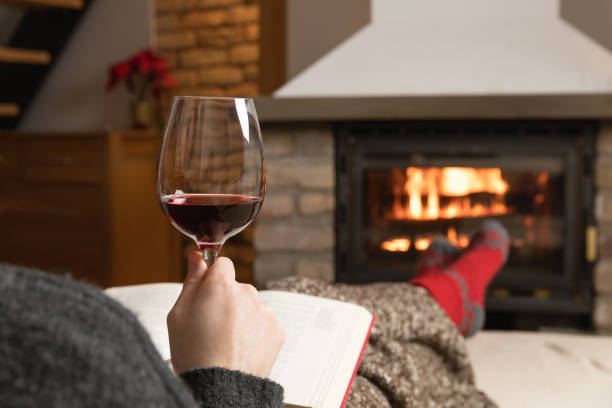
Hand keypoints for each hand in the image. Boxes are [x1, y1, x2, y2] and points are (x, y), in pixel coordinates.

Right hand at [167, 251, 285, 376]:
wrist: (221, 388)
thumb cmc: (195, 355)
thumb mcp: (179, 314)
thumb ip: (192, 280)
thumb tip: (197, 256)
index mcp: (221, 286)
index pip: (222, 264)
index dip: (212, 278)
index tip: (206, 294)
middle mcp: (247, 293)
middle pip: (236, 287)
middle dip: (226, 300)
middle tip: (211, 326)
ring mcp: (265, 311)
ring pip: (251, 305)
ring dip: (241, 316)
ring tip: (226, 341)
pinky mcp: (277, 328)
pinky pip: (263, 322)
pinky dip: (254, 331)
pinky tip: (241, 347)